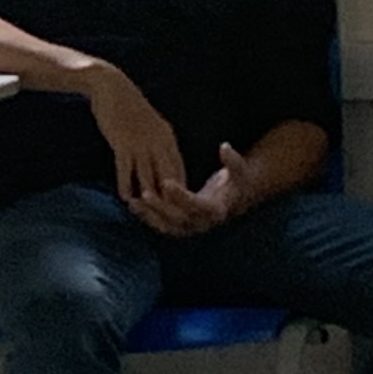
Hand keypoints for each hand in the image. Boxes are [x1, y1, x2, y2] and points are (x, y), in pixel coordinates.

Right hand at [73, 67, 188, 211]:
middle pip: (167, 176)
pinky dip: (126, 184)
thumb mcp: (150, 124)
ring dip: (146, 196)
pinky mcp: (122, 142)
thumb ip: (157, 143)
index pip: (178, 169)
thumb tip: (159, 163)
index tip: (178, 208)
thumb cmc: (127, 106)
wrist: (110, 85)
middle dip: (167, 199)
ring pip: (147, 176)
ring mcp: (141, 142)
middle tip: (166, 218)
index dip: (178, 190)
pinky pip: (126, 169)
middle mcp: (158, 141)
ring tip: (145, 213)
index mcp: (167, 137)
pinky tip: (125, 197)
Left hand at [133, 156, 252, 237]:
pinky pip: (162, 224)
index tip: (167, 182)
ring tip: (132, 202)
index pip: (197, 205)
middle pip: (178, 219)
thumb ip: (232, 160)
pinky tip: (133, 204)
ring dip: (149, 215)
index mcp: (216, 210)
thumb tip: (225, 146)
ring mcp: (191, 227)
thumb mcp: (240, 170)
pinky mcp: (181, 226)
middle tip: (145, 193)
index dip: (182, 195)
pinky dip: (148, 217)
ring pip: (167, 226)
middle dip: (160, 208)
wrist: (235, 198)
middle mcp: (203, 223)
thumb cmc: (237, 181)